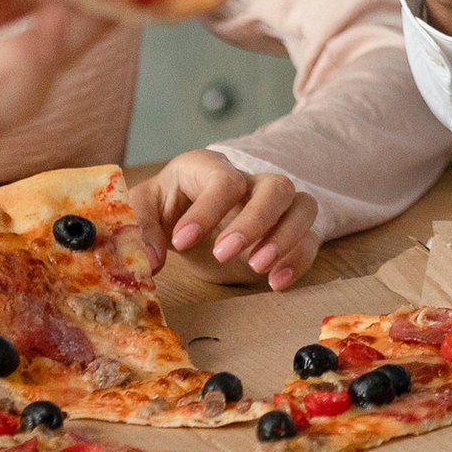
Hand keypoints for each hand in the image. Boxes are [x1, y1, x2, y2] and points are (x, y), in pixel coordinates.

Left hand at [136, 149, 322, 289]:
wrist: (190, 222)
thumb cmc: (170, 209)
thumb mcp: (145, 210)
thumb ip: (141, 229)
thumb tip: (150, 261)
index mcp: (211, 168)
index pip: (223, 179)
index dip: (206, 210)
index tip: (181, 243)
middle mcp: (251, 181)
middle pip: (275, 187)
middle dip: (254, 222)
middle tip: (223, 254)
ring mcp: (275, 206)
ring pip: (303, 206)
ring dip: (285, 238)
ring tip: (256, 268)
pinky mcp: (289, 232)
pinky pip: (311, 238)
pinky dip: (298, 260)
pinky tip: (275, 283)